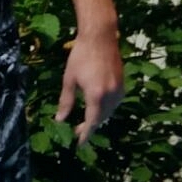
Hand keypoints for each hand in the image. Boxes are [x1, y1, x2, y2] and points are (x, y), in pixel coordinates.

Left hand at [56, 31, 123, 146]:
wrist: (100, 37)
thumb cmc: (80, 56)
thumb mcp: (69, 79)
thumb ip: (66, 101)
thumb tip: (60, 119)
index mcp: (96, 95)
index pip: (92, 122)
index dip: (86, 135)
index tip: (79, 144)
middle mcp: (110, 95)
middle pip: (101, 119)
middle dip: (90, 126)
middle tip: (76, 130)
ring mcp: (119, 90)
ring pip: (109, 112)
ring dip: (98, 118)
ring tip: (85, 121)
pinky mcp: (122, 84)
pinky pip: (114, 103)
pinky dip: (105, 109)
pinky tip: (96, 107)